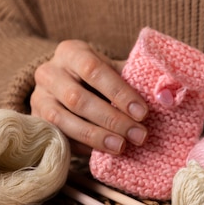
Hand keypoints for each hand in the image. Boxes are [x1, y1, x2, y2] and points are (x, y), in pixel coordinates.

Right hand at [30, 40, 147, 155]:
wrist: (65, 83)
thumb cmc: (99, 77)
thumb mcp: (115, 70)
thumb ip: (138, 79)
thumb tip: (166, 97)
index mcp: (71, 52)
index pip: (94, 69)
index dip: (119, 92)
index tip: (143, 113)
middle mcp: (49, 72)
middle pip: (78, 99)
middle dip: (112, 120)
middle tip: (139, 135)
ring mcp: (38, 98)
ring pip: (63, 120)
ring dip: (96, 136)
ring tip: (122, 147)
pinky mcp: (36, 122)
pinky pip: (58, 137)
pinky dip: (82, 146)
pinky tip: (104, 153)